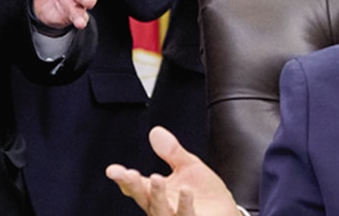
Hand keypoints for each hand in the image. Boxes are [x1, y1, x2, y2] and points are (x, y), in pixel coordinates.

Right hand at [106, 127, 237, 215]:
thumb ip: (172, 151)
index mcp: (157, 193)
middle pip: (143, 198)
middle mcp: (161, 208)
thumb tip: (155, 131)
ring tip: (156, 177)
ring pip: (160, 209)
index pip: (136, 186)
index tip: (112, 170)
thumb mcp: (189, 166)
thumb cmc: (204, 192)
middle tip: (128, 174)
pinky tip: (185, 190)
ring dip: (157, 195)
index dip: (123, 178)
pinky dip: (184, 204)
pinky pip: (185, 215)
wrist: (226, 212)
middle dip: (134, 186)